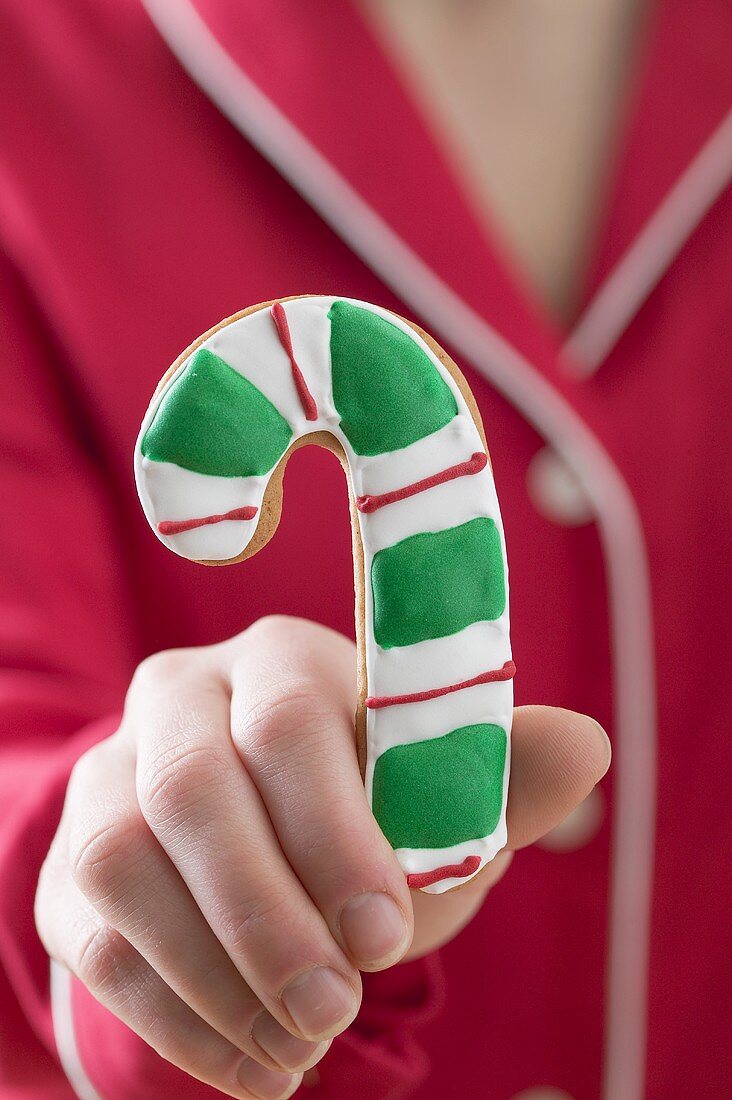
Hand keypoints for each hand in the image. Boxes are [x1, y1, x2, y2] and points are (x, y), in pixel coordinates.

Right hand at [36, 617, 609, 1098]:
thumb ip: (499, 774)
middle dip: (266, 916)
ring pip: (125, 863)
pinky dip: (176, 1016)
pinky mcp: (71, 859)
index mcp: (276, 659)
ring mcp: (112, 773)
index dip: (334, 833)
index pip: (286, 726)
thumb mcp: (430, 789)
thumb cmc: (360, 806)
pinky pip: (95, 938)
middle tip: (336, 1009)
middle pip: (193, 791)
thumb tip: (587, 746)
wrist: (252, 837)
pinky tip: (252, 1063)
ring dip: (215, 974)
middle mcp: (181, 695)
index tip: (387, 934)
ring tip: (299, 1046)